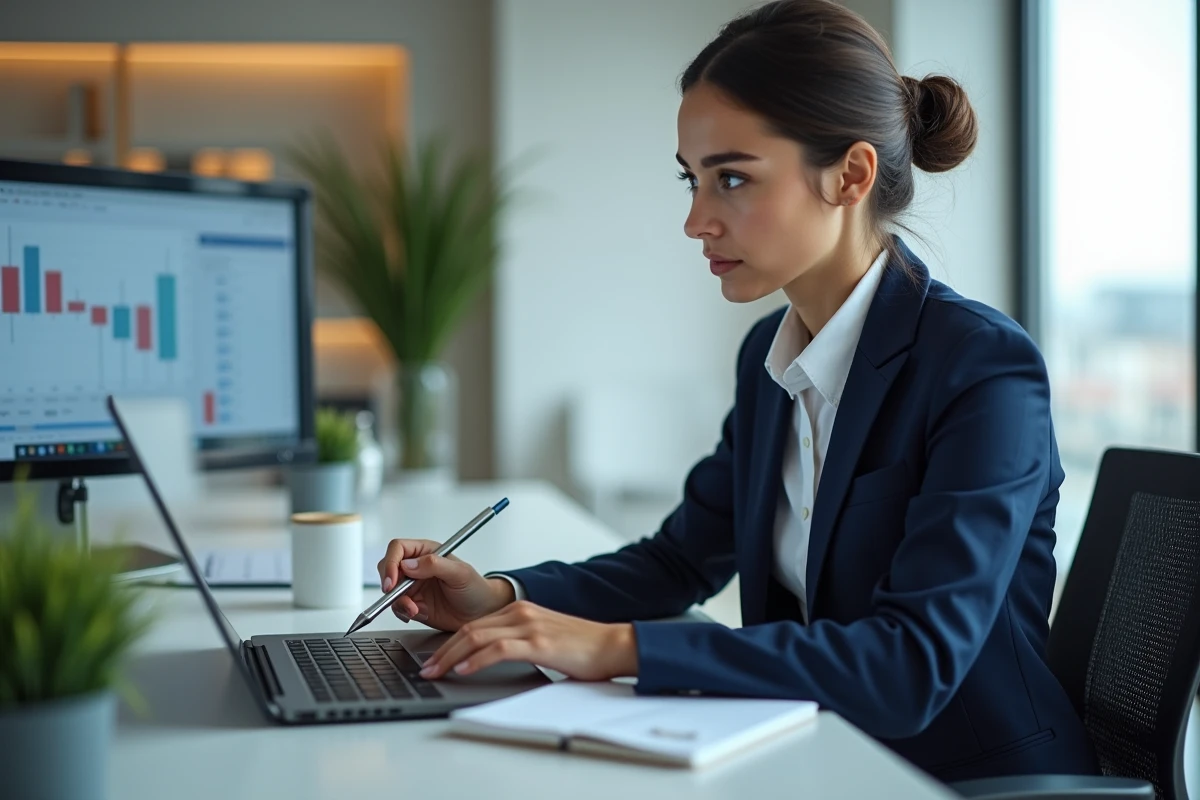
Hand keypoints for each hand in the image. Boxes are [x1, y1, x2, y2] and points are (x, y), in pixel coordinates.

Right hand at [376, 538, 513, 631]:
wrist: (482, 613)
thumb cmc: (476, 588)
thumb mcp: (460, 573)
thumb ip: (434, 565)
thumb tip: (409, 564)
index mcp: (427, 552)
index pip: (398, 548)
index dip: (391, 562)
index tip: (392, 579)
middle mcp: (417, 568)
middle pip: (387, 568)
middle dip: (389, 583)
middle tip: (395, 594)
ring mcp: (414, 586)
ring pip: (390, 590)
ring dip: (398, 601)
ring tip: (415, 609)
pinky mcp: (414, 604)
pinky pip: (397, 607)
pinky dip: (403, 612)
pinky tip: (418, 613)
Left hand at [417, 600, 638, 681]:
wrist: (612, 645)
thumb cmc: (581, 648)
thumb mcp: (543, 639)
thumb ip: (518, 643)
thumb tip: (488, 660)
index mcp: (521, 610)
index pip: (474, 624)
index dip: (448, 642)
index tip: (434, 659)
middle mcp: (521, 613)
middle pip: (469, 628)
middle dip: (441, 650)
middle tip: (425, 668)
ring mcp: (529, 626)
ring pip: (477, 636)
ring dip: (450, 656)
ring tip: (435, 671)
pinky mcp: (538, 643)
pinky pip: (497, 649)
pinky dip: (475, 660)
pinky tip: (463, 670)